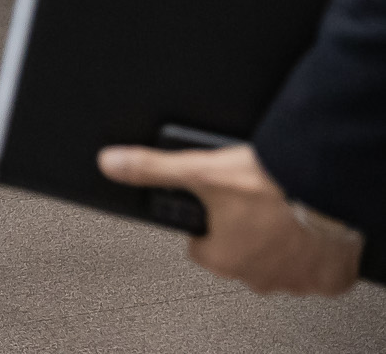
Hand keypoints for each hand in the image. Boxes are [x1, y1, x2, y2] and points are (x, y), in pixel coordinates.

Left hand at [99, 144, 362, 295]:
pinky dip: (315, 255)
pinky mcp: (330, 278)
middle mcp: (258, 276)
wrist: (327, 184)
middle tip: (253, 204)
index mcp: (223, 258)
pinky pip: (319, 273)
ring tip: (282, 212)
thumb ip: (152, 168)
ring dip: (279, 245)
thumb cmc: (271, 184)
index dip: (206, 225)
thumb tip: (112, 163)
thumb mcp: (200, 169)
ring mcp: (296, 280)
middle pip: (239, 257)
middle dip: (243, 234)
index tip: (217, 208)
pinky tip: (310, 229)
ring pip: (278, 266)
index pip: (201, 249)